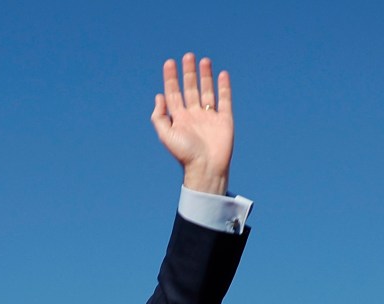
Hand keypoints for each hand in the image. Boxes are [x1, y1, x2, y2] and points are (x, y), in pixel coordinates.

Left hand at [151, 54, 232, 195]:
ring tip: (204, 60)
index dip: (171, 78)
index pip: (173, 94)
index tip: (170, 63)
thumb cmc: (184, 154)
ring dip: (205, 76)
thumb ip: (159, 116)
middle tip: (188, 56)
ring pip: (207, 91)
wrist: (206, 167)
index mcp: (179, 118)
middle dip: (188, 73)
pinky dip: (224, 87)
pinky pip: (225, 100)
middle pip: (190, 89)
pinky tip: (222, 74)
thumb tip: (159, 96)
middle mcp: (194, 115)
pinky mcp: (224, 119)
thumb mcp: (166, 135)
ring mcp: (209, 116)